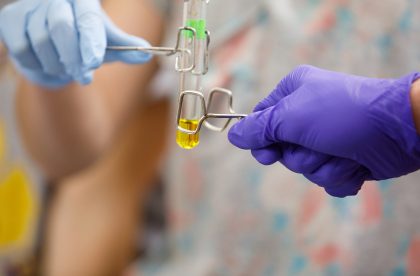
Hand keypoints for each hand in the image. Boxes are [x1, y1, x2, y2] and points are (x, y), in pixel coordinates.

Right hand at [0, 0, 150, 87]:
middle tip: (84, 76)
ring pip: (39, 41)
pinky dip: (36, 64)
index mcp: (83, 1)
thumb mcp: (108, 47)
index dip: (91, 41)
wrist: (56, 53)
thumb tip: (147, 54)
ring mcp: (29, 7)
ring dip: (56, 64)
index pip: (88, 18)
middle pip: (61, 27)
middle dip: (73, 58)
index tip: (94, 63)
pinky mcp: (9, 20)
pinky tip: (46, 64)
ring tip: (66, 69)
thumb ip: (127, 49)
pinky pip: (21, 49)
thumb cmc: (84, 46)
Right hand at [228, 65, 419, 196]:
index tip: (268, 153)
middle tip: (316, 144)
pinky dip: (340, 176)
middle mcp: (308, 114)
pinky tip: (355, 164)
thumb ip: (259, 128)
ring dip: (323, 165)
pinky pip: (327, 180)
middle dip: (300, 155)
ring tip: (342, 152)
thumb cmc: (341, 114)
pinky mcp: (344, 158)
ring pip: (305, 168)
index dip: (262, 141)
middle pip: (282, 150)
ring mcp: (327, 138)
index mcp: (293, 93)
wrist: (398, 130)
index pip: (261, 120)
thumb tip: (233, 136)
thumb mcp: (291, 116)